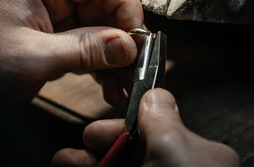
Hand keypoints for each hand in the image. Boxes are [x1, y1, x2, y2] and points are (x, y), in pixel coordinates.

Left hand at [0, 0, 142, 102]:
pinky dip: (102, 66)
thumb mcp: (32, 58)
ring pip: (100, 30)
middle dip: (122, 37)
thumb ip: (84, 50)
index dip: (124, 2)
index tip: (136, 33)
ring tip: (123, 83)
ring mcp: (54, 20)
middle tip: (134, 64)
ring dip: (115, 57)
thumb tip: (126, 45)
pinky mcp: (56, 41)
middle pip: (103, 6)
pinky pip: (89, 48)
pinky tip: (109, 85)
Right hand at [51, 88, 239, 166]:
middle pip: (126, 155)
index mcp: (189, 157)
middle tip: (74, 156)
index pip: (149, 134)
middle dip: (95, 152)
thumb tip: (157, 94)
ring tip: (64, 164)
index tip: (95, 134)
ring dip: (84, 166)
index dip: (119, 131)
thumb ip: (163, 119)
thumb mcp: (175, 150)